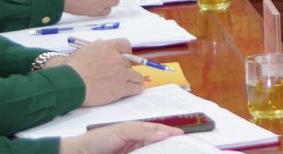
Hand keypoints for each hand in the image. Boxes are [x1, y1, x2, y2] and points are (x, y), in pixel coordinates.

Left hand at [61, 122, 181, 153]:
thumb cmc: (99, 140)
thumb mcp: (122, 130)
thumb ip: (142, 130)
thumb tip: (164, 132)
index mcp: (138, 132)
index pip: (159, 132)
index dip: (171, 133)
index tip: (184, 136)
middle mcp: (139, 144)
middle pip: (159, 145)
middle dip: (170, 145)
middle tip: (184, 147)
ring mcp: (135, 153)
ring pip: (154, 152)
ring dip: (163, 150)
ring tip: (177, 150)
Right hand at [66, 40, 145, 105]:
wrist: (72, 83)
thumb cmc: (72, 67)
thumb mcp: (83, 51)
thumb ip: (94, 47)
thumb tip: (99, 44)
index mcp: (108, 47)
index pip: (125, 44)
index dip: (125, 51)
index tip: (123, 56)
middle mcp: (118, 59)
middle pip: (129, 61)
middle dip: (125, 67)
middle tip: (121, 72)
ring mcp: (122, 74)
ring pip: (136, 75)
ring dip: (135, 78)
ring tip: (135, 81)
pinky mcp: (122, 88)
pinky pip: (135, 88)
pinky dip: (136, 88)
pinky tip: (136, 89)